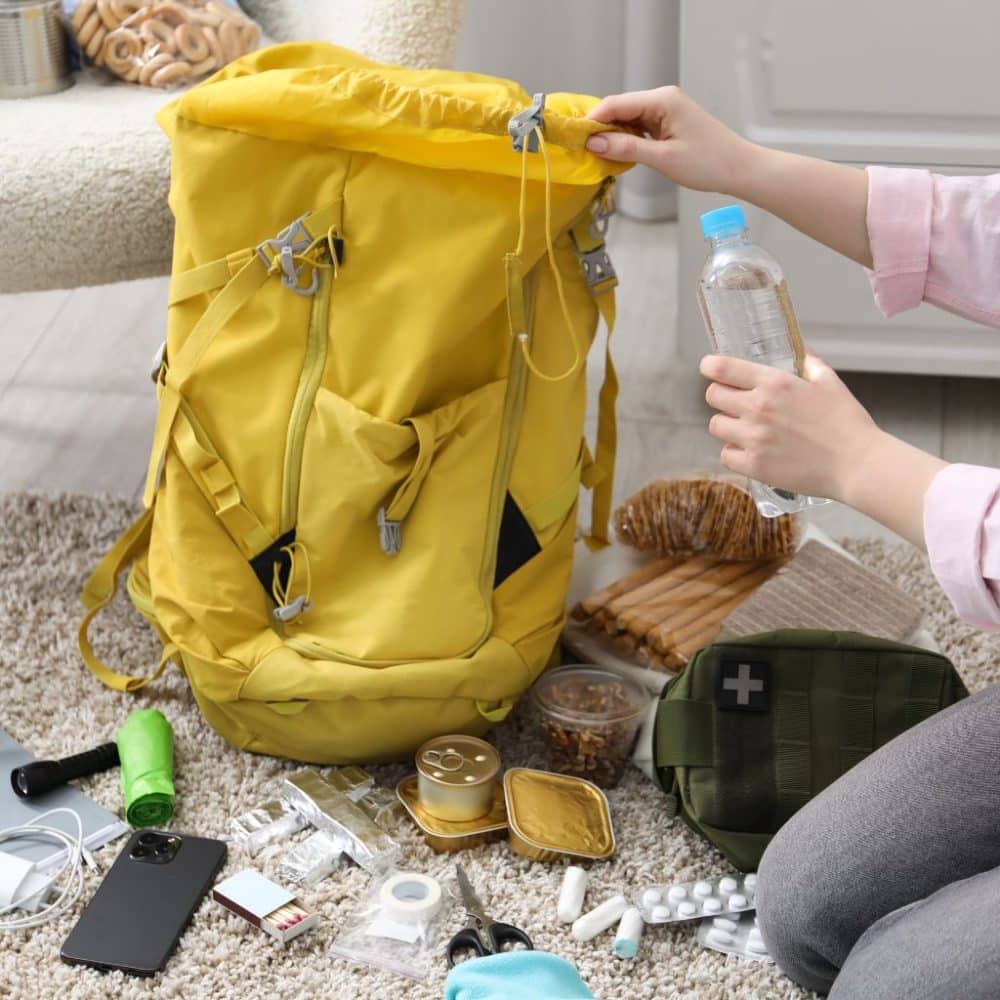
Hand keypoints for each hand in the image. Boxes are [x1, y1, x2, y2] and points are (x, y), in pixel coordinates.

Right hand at [585, 86, 754, 193]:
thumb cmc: (709, 162)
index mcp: (662, 100)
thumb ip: (627, 148)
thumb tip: (595, 142)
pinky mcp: (669, 123)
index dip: (593, 120)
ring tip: (597, 154)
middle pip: (620, 109)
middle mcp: (663, 99)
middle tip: (582, 150)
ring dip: (613, 136)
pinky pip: (639, 127)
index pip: (616, 104)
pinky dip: (627, 140)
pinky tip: (618, 153)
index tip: (575, 138)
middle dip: (600, 128)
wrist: (739, 168)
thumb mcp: (663, 158)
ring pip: (628, 119)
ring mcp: (666, 110)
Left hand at [700, 353, 880, 501]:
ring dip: (728, 426)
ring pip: (716, 426)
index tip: (710, 369)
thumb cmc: (847, 423)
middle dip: (722, 397)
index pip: (722, 367)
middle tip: (736, 404)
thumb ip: (808, 362)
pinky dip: (735, 453)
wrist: (857, 464)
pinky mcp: (754, 465)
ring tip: (747, 429)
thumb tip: (800, 348)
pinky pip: (726, 455)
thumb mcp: (829, 381)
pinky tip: (752, 451)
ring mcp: (754, 438)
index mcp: (775, 383)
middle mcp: (758, 408)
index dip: (710, 367)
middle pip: (713, 396)